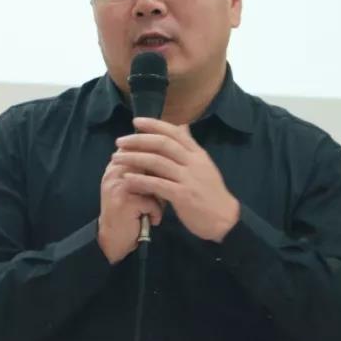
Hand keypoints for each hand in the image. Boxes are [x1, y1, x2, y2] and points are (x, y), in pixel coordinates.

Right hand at [97, 151, 163, 264]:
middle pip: (149, 163)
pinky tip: (151, 219)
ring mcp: (119, 186)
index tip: (168, 169)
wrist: (114, 240)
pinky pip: (152, 202)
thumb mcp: (134, 186)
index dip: (158, 157)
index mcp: (118, 164)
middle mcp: (115, 172)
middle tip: (165, 190)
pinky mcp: (125, 202)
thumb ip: (145, 169)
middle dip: (161, 178)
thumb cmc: (131, 211)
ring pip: (153, 182)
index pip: (141, 149)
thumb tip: (170, 153)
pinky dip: (156, 212)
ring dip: (159, 197)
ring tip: (157, 206)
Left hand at [112, 117, 240, 242]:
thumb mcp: (204, 165)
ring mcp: (188, 179)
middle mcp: (193, 162)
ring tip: (116, 158)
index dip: (154, 124)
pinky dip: (140, 180)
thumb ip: (190, 147)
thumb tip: (182, 126)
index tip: (136, 121)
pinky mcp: (183, 196)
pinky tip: (127, 178)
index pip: (175, 132)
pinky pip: (157, 184)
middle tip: (120, 141)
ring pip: (157, 162)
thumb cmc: (211, 193)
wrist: (224, 219)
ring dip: (134, 158)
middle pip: (162, 144)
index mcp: (198, 154)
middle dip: (138, 140)